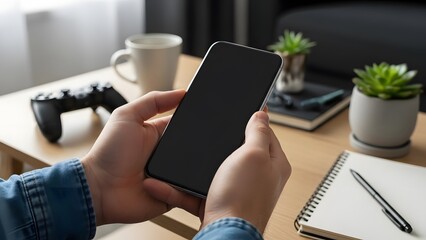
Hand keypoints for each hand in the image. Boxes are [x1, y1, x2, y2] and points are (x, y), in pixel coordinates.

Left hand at [81, 90, 201, 224]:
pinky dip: (185, 188)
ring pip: (196, 169)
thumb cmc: (108, 153)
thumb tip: (181, 92)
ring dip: (195, 167)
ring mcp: (170, 175)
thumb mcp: (127, 116)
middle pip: (194, 147)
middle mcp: (167, 154)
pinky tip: (172, 182)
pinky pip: (188, 191)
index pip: (184, 124)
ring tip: (183, 165)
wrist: (100, 189)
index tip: (206, 115)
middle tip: (197, 145)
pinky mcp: (172, 194)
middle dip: (200, 145)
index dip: (194, 120)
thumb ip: (153, 101)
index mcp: (159, 134)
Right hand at [144, 111, 290, 232]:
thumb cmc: (243, 200)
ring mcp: (239, 189)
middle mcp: (259, 177)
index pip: (266, 132)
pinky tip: (168, 183)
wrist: (224, 234)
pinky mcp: (220, 201)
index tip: (241, 108)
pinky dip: (183, 188)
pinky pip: (198, 189)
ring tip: (186, 156)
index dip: (252, 119)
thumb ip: (258, 132)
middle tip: (210, 131)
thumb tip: (262, 114)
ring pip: (216, 169)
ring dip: (198, 166)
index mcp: (273, 163)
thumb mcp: (253, 155)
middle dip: (222, 141)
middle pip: (239, 149)